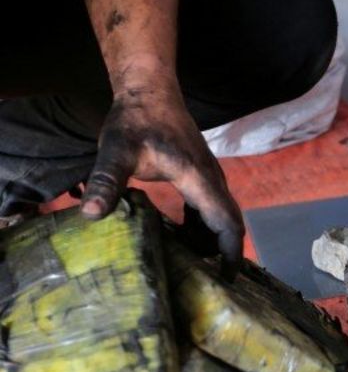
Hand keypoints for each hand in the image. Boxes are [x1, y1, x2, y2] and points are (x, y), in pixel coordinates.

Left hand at [82, 76, 242, 278]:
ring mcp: (209, 175)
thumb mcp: (116, 151)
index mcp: (198, 179)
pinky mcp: (201, 172)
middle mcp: (211, 178)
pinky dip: (203, 224)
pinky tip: (183, 235)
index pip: (226, 221)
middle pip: (229, 221)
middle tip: (207, 280)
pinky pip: (211, 205)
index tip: (227, 278)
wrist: (150, 90)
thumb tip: (93, 214)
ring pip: (222, 213)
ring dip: (211, 239)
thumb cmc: (135, 120)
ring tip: (192, 263)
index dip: (230, 252)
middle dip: (223, 252)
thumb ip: (107, 181)